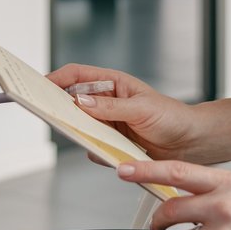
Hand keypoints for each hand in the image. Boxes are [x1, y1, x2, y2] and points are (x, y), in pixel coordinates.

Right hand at [46, 64, 205, 161]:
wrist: (190, 143)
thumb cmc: (172, 117)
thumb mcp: (141, 109)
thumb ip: (110, 107)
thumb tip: (80, 103)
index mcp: (112, 84)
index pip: (77, 76)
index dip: (57, 78)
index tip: (40, 86)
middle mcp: (106, 103)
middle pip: (72, 102)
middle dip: (60, 107)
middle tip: (48, 113)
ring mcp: (108, 124)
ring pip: (80, 128)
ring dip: (81, 133)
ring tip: (90, 137)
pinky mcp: (112, 145)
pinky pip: (93, 149)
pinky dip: (97, 152)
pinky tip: (112, 154)